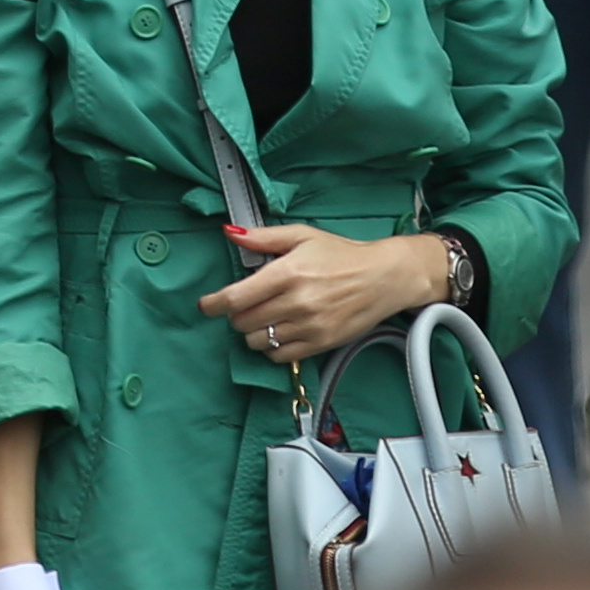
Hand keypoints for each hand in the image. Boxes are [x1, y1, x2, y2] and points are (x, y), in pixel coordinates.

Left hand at [202, 219, 456, 369]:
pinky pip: (280, 357)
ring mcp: (309, 326)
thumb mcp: (302, 236)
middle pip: (244, 322)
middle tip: (244, 306)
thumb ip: (263, 237)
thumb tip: (230, 232)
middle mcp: (297, 302)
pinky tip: (278, 332)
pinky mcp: (320, 344)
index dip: (214, 304)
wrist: (383, 277)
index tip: (206, 305)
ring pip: (259, 342)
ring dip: (253, 332)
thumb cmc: (340, 253)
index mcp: (288, 272)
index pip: (237, 298)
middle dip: (236, 316)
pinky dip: (271, 348)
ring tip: (264, 318)